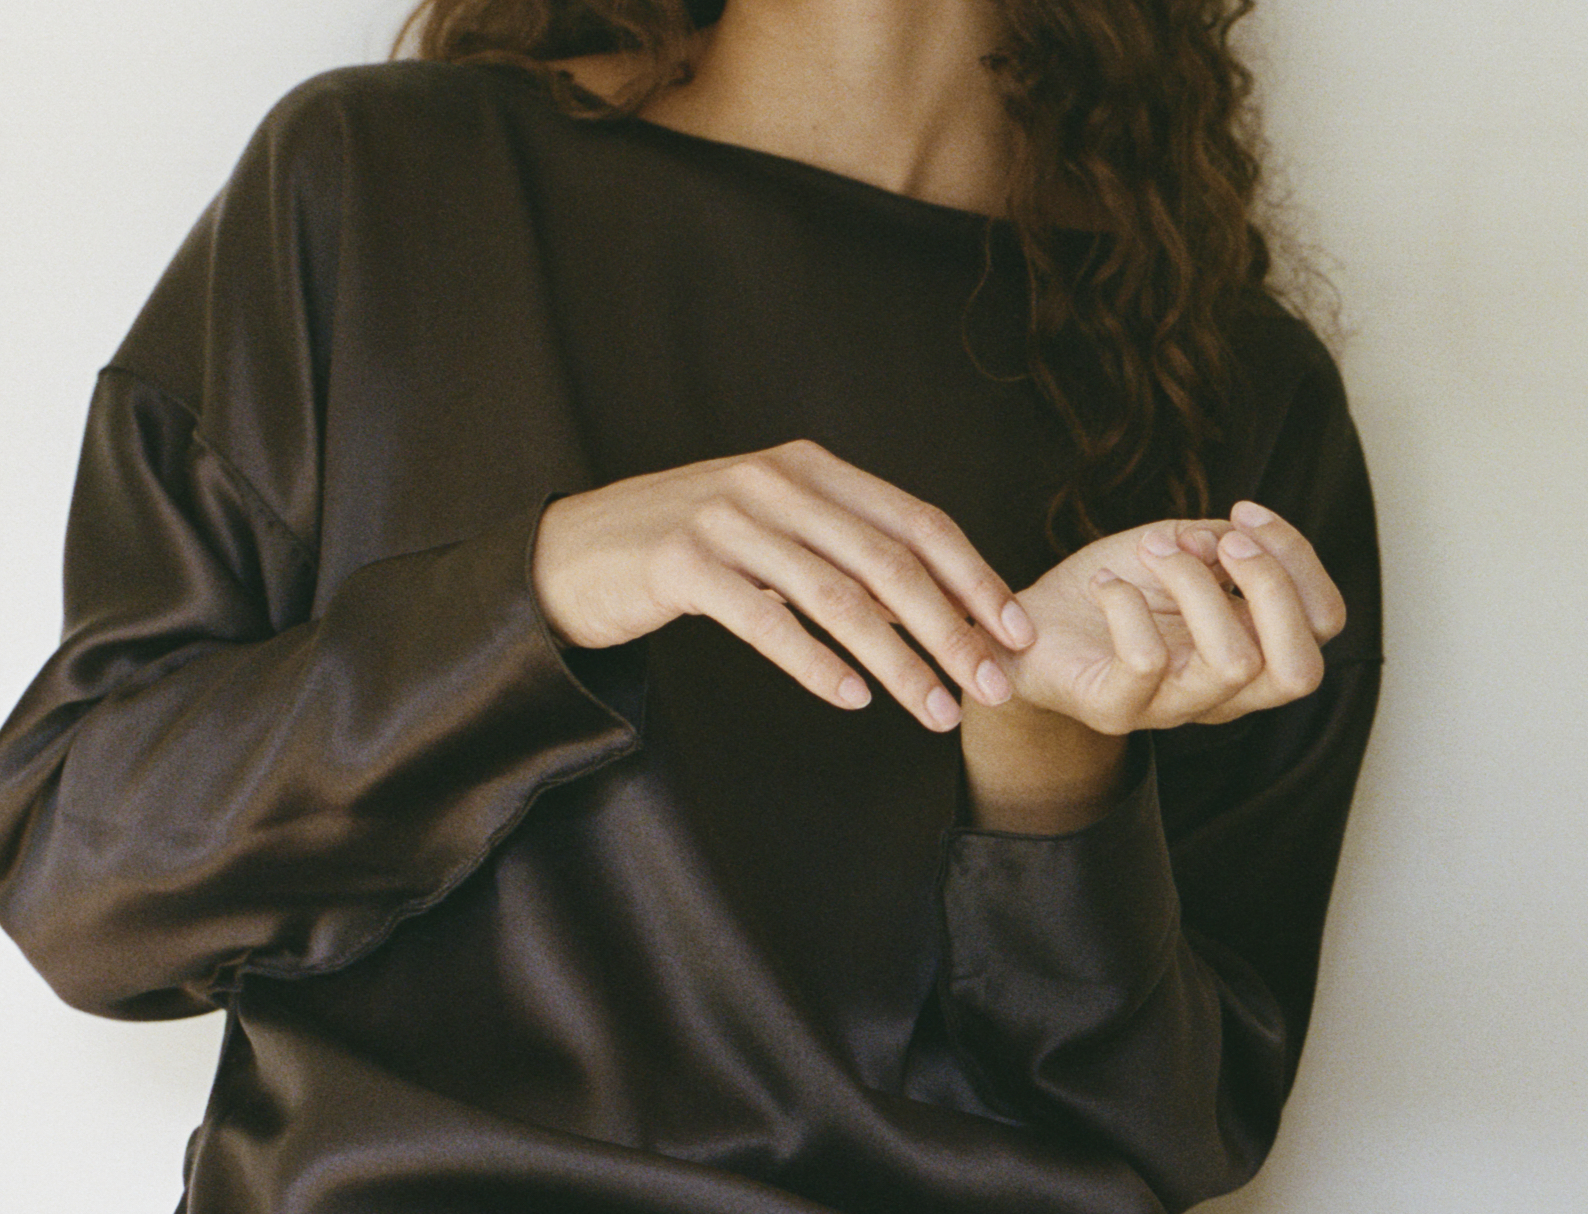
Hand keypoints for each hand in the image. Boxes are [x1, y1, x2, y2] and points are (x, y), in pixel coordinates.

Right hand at [531, 440, 1034, 731]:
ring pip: (838, 598)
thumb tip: (939, 614)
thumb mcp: (773, 532)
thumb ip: (845, 555)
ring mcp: (726, 519)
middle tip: (991, 690)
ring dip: (898, 662)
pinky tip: (853, 698)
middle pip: (890, 563)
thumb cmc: (687, 550)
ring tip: (935, 712)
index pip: (917, 521)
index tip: (1016, 635)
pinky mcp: (681, 564)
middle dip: (953, 632)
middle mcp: (775, 482)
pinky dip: (816, 664)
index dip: (975, 579)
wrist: (571, 550)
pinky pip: (764, 621)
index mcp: (810, 469)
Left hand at [1003, 501, 1347, 734]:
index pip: (1324, 621)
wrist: (1025, 623)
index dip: (1298, 558)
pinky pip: (1145, 664)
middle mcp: (1223, 691)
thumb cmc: (1113, 586)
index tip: (1243, 511)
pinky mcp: (1114, 709)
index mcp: (1252, 648)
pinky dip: (1127, 604)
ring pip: (1233, 663)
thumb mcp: (1179, 550)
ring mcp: (1170, 708)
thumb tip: (1246, 538)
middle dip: (1272, 585)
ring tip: (1153, 550)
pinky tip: (1106, 583)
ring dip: (1195, 583)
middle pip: (1300, 669)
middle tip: (1217, 540)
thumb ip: (1225, 544)